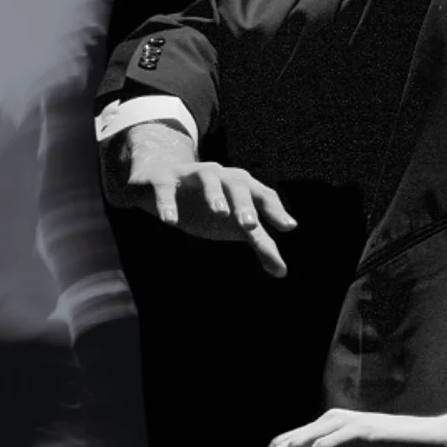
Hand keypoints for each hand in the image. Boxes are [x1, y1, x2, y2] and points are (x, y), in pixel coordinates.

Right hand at [104, 122, 296, 276]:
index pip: (263, 195)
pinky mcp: (163, 179)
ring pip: (208, 177)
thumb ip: (260, 244)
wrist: (158, 183)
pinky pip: (166, 188)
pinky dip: (168, 203)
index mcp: (241, 187)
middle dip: (245, 203)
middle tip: (250, 225)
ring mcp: (192, 173)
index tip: (289, 227)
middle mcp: (220, 175)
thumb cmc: (205, 206)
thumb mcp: (232, 225)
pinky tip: (170, 221)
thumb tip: (282, 272)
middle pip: (238, 183)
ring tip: (221, 213)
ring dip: (215, 194)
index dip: (276, 210)